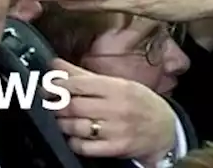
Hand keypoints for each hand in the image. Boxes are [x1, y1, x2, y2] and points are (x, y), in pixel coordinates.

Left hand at [49, 59, 177, 161]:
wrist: (165, 129)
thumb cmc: (140, 102)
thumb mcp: (119, 84)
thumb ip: (84, 75)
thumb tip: (55, 64)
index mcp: (118, 87)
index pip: (80, 84)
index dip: (58, 85)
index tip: (47, 86)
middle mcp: (117, 108)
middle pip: (75, 106)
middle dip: (56, 105)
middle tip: (49, 103)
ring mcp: (116, 130)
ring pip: (76, 127)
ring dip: (62, 123)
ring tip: (60, 119)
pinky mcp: (115, 148)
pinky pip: (85, 147)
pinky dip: (73, 142)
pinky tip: (73, 136)